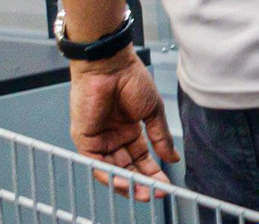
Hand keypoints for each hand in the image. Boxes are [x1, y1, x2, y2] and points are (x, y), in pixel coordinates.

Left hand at [68, 51, 179, 200]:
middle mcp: (114, 137)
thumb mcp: (153, 111)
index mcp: (130, 129)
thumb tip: (173, 157)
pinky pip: (97, 164)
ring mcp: (99, 139)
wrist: (110, 65)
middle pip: (128, 167)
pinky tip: (125, 181)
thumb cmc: (130, 78)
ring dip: (127, 183)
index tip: (165, 183)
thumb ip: (161, 137)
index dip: (153, 172)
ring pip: (112, 170)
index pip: (141, 158)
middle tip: (155, 192)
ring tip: (143, 192)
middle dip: (142, 182)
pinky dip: (110, 175)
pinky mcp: (85, 140)